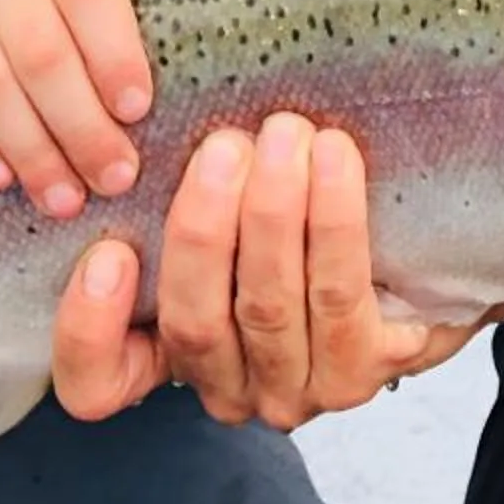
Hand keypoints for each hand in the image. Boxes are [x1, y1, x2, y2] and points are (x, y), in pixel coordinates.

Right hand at [51, 116, 480, 427]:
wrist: (416, 256)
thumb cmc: (297, 223)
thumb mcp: (224, 214)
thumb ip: (184, 194)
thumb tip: (154, 114)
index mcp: (168, 356)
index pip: (97, 384)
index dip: (87, 330)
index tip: (108, 252)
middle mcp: (226, 387)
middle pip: (193, 324)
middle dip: (205, 229)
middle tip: (224, 147)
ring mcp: (295, 388)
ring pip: (269, 307)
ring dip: (275, 214)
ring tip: (287, 135)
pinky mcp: (363, 370)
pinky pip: (340, 296)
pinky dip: (334, 224)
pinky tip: (335, 162)